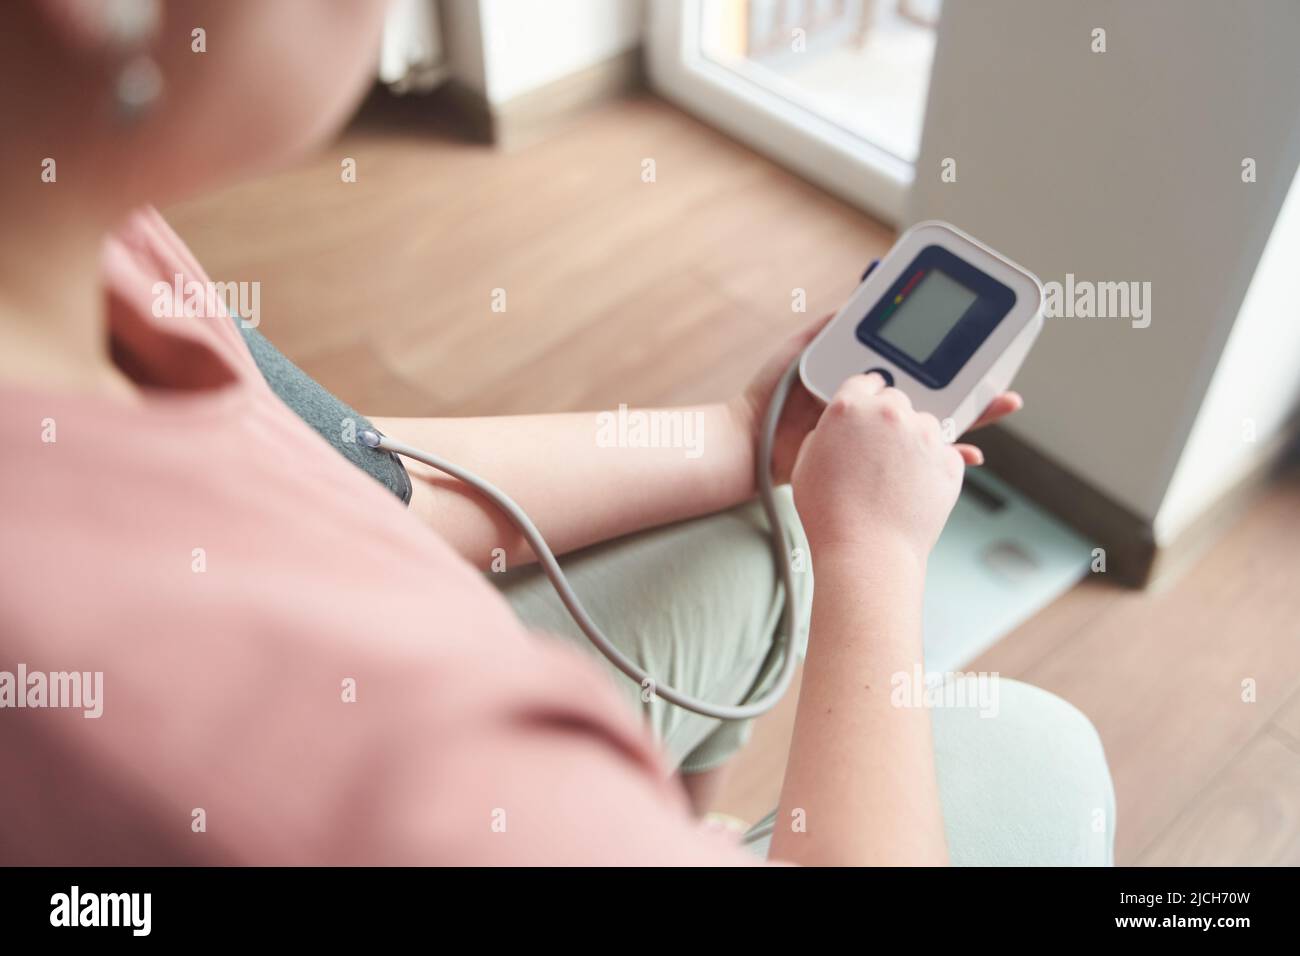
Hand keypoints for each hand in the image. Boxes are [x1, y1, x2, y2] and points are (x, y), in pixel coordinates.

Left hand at [730, 314, 1023, 483]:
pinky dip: (941, 459)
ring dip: (968, 423)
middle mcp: (875, 410)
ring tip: (998, 411)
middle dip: (973, 393)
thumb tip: (863, 296)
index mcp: (866, 382)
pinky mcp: (870, 463)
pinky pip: (911, 461)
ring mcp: (875, 439)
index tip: (978, 348)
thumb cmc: (769, 397)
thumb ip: (832, 326)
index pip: (915, 368)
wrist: (749, 443)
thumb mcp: (802, 349)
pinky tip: (965, 455)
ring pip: (930, 429)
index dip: (946, 360)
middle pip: (933, 398)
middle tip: (1005, 388)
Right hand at [791, 372, 963, 561]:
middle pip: (895, 399)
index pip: (862, 382)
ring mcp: (922, 435)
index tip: (870, 404)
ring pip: (924, 423)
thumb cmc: (830, 515)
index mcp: (847, 408)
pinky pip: (945, 451)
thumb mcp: (806, 465)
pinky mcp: (948, 459)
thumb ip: (824, 434)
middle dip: (889, 419)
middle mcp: (888, 414)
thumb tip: (839, 430)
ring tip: (896, 478)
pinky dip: (934, 465)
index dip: (865, 394)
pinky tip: (914, 488)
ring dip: (913, 440)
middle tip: (879, 450)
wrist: (866, 552)